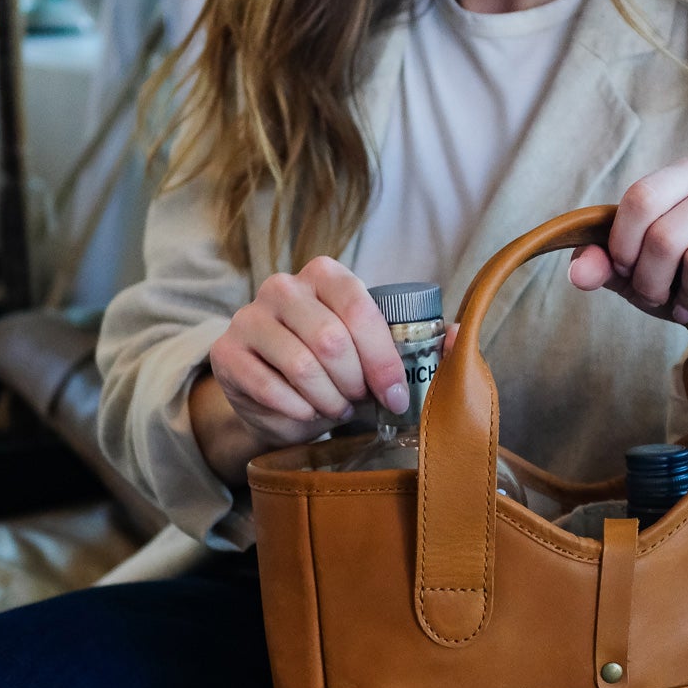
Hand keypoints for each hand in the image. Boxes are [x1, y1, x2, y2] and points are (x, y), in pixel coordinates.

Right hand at [206, 256, 413, 451]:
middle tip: (357, 402)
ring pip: (301, 367)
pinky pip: (270, 389)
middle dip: (354, 385)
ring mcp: (249, 317)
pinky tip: (305, 413)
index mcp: (325, 274)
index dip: (383, 360)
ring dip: (327, 401)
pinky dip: (297, 412)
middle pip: (331, 341)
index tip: (396, 398)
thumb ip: (419, 343)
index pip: (359, 309)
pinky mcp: (227, 353)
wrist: (275, 395)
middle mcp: (282, 286)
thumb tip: (460, 337)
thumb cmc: (333, 368)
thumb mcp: (375, 352)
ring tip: (333, 408)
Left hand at [567, 153, 687, 339]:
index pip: (641, 198)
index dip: (621, 246)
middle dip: (650, 282)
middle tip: (658, 297)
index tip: (624, 271)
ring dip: (686, 298)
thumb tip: (580, 271)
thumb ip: (601, 263)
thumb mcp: (634, 270)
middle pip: (666, 235)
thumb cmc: (682, 279)